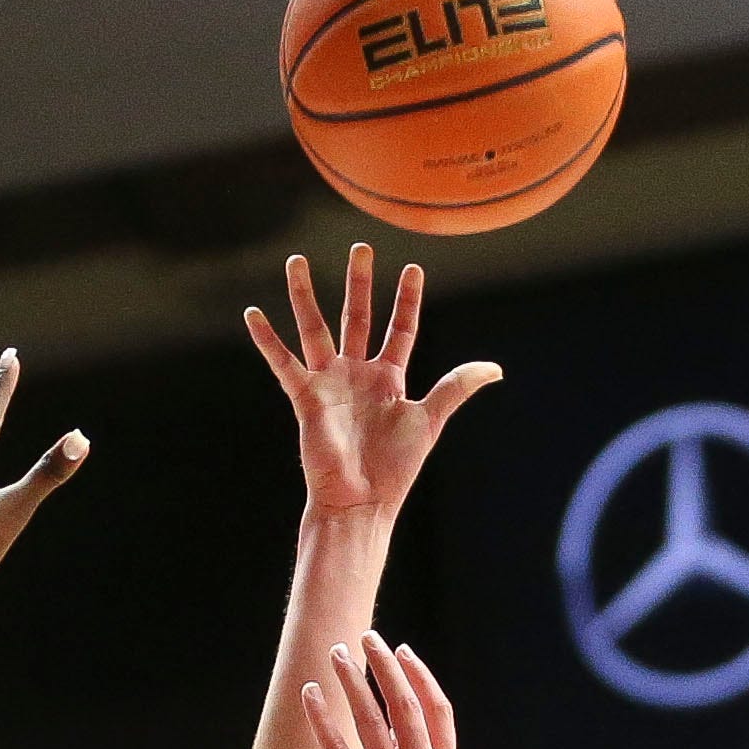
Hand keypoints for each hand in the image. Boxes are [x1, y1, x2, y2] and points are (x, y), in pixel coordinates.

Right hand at [246, 244, 502, 514]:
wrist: (360, 500)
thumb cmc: (395, 468)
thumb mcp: (430, 419)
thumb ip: (456, 387)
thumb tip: (496, 368)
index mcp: (389, 379)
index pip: (401, 329)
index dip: (408, 300)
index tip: (413, 268)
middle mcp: (357, 375)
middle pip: (357, 318)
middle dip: (359, 283)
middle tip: (360, 248)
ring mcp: (330, 383)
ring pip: (315, 329)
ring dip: (304, 295)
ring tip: (296, 261)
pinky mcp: (306, 398)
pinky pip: (283, 363)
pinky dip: (267, 340)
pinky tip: (252, 314)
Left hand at [303, 632, 461, 748]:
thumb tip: (408, 738)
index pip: (438, 712)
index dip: (420, 677)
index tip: (403, 654)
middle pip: (404, 705)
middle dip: (384, 666)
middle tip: (367, 638)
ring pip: (371, 718)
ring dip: (352, 680)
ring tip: (336, 654)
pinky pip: (337, 748)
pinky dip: (322, 717)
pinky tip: (310, 695)